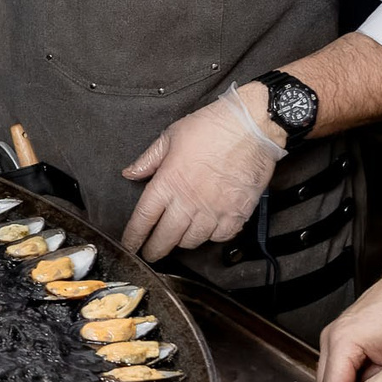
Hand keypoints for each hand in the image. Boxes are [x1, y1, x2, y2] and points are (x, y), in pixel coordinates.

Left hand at [118, 88, 283, 260]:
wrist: (251, 127)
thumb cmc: (212, 128)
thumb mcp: (170, 137)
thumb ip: (148, 159)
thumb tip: (130, 173)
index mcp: (168, 182)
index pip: (144, 218)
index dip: (134, 236)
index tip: (129, 245)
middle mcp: (189, 201)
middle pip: (166, 237)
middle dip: (154, 250)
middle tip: (150, 254)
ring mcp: (213, 210)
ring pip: (192, 241)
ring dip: (182, 242)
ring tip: (178, 239)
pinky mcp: (236, 214)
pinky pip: (220, 237)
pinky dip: (211, 238)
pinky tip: (207, 231)